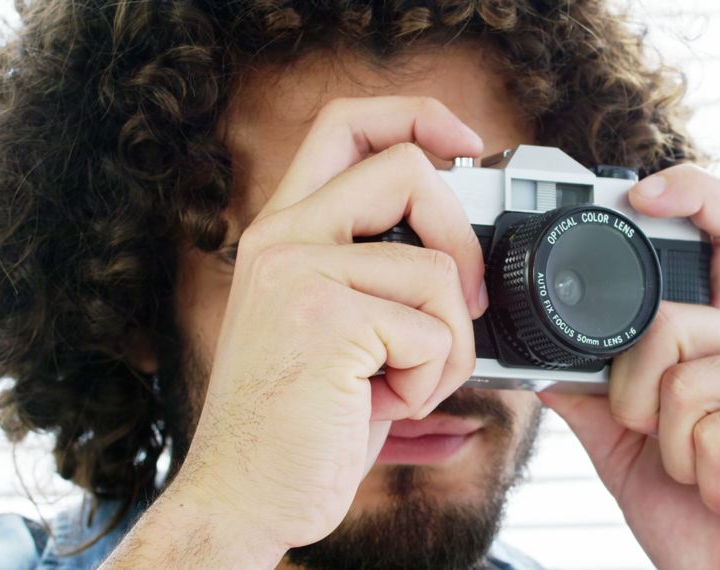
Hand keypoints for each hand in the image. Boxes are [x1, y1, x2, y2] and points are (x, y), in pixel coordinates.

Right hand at [153, 97, 487, 561]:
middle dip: (463, 238)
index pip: (346, 125)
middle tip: (460, 304)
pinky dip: (430, 383)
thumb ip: (383, 277)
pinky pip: (434, 333)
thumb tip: (474, 267)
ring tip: (400, 384)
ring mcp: (299, 273)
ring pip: (439, 270)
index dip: (416, 116)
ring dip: (448, 345)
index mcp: (287, 232)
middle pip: (407, 169)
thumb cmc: (302, 421)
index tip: (466, 142)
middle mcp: (284, 238)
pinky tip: (381, 406)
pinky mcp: (325, 319)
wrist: (244, 495)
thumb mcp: (340, 332)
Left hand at [539, 165, 719, 568]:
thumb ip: (599, 399)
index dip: (694, 193)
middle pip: (668, 322)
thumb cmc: (706, 526)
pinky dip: (709, 479)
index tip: (639, 192)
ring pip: (683, 380)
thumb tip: (545, 362)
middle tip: (679, 457)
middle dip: (640, 408)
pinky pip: (716, 427)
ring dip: (675, 455)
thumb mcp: (634, 454)